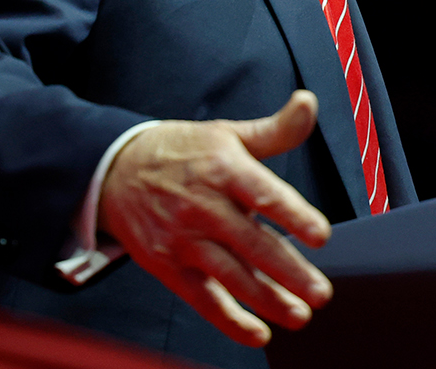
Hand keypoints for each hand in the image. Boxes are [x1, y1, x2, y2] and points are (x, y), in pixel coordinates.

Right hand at [98, 90, 334, 346]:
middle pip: (252, 243)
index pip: (263, 194)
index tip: (320, 235)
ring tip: (299, 315)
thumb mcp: (227, 134)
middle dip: (289, 272)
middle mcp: (203, 205)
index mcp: (223, 168)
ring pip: (231, 276)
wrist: (114, 169)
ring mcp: (183, 239)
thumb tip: (307, 103)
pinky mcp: (168, 265)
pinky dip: (229, 320)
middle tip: (320, 292)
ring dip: (268, 300)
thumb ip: (274, 129)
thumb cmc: (182, 152)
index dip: (293, 215)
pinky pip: (202, 299)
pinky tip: (257, 332)